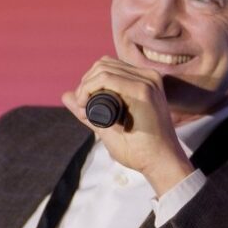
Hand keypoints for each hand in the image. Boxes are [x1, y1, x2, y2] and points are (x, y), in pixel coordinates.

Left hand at [61, 56, 194, 195]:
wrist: (161, 163)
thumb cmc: (139, 149)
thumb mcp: (107, 127)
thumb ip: (88, 112)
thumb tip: (65, 95)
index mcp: (143, 81)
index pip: (108, 67)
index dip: (89, 81)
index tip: (82, 104)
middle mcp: (147, 77)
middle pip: (103, 64)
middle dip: (85, 83)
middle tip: (81, 106)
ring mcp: (147, 81)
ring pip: (103, 69)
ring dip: (85, 86)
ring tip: (83, 107)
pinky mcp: (144, 90)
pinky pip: (108, 78)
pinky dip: (90, 88)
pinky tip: (86, 104)